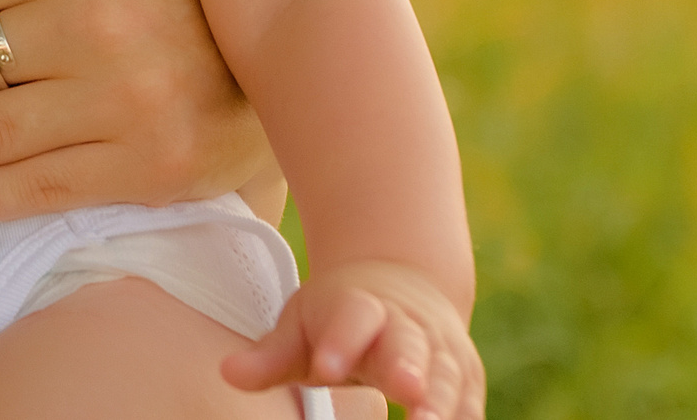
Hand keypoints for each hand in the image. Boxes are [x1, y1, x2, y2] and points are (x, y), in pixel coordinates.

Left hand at [222, 260, 483, 419]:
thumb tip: (227, 373)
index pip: (351, 317)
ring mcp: (442, 350)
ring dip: (445, 402)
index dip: (340, 342)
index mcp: (360, 307)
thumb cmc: (338, 319)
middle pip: (408, 344)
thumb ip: (269, 355)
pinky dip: (464, 418)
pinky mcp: (467, 377)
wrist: (403, 288)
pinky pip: (469, 402)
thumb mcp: (301, 325)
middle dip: (407, 366)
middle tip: (406, 390)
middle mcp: (407, 326)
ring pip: (447, 375)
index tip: (326, 369)